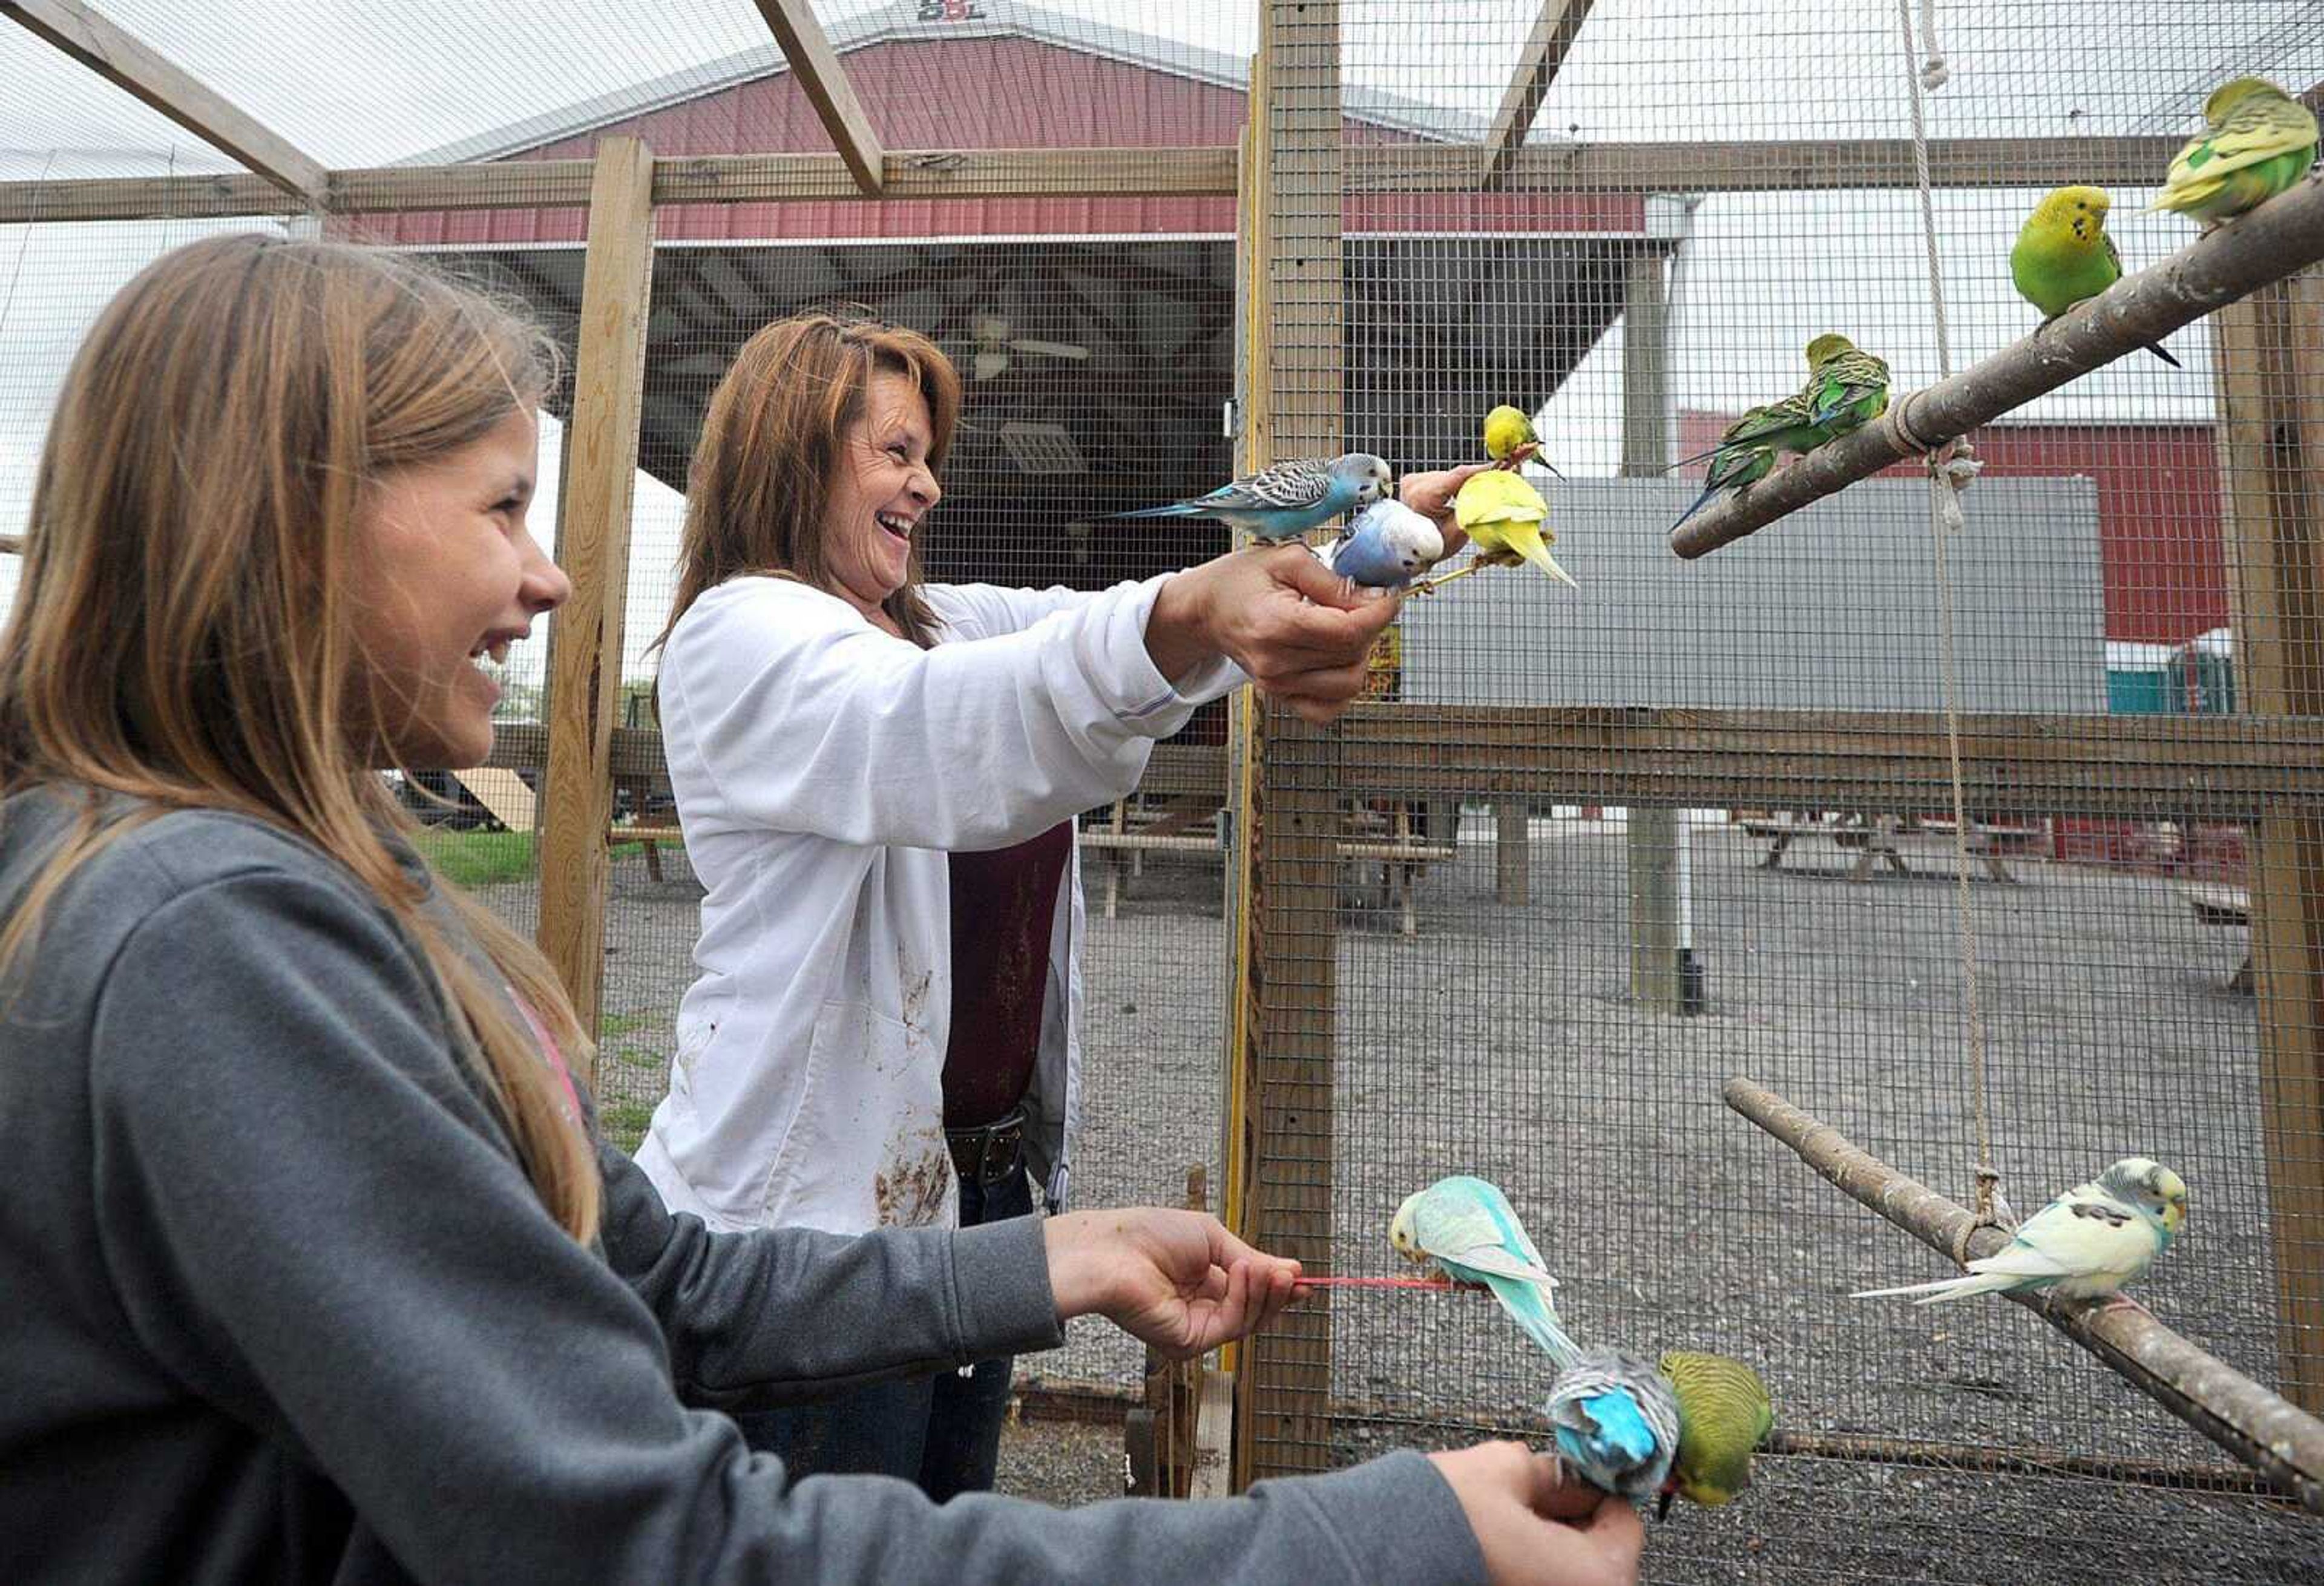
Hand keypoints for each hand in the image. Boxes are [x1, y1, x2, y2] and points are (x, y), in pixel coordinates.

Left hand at [1042, 1208, 1303, 1358]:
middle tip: (1293, 1274)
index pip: (1249, 1292)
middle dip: (1276, 1291)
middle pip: (1255, 1311)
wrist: (1112, 1251)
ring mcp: (1195, 1328)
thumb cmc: (1149, 1235)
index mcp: (1203, 1283)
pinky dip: (1244, 1298)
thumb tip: (1292, 1270)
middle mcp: (1201, 1309)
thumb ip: (1251, 1259)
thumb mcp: (1212, 1239)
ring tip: (1266, 1268)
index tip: (1303, 1279)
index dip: (1277, 1287)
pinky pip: (1231, 1325)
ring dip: (1263, 1292)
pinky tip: (1244, 1273)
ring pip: (1249, 1321)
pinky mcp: (1189, 1343)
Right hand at [1147, 544, 1400, 724]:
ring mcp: (1278, 685)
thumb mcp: (1286, 560)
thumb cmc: (1241, 581)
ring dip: (1359, 656)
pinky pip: (1328, 709)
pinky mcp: (1282, 697)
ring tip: (1346, 630)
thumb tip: (1374, 598)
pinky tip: (1335, 660)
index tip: (1388, 595)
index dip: (1379, 613)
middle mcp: (1275, 663)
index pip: (1347, 631)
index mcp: (1275, 624)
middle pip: (1352, 655)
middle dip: (1370, 627)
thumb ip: (1333, 581)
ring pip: (1349, 685)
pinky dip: (1342, 688)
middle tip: (1362, 603)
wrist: (1208, 610)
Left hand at [1398, 463, 1491, 557]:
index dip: (1482, 470)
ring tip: (1479, 493)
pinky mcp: (1413, 481)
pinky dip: (1452, 486)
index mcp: (1423, 495)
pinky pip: (1440, 479)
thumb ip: (1475, 512)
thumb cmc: (1431, 546)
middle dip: (1476, 479)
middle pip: (1454, 475)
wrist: (1405, 550)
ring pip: (1449, 476)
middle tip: (1498, 480)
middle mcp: (1414, 483)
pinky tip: (1460, 496)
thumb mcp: (1458, 532)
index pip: (1459, 475)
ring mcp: (1412, 480)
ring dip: (1463, 484)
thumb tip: (1495, 497)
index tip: (1502, 466)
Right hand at [1429, 1443, 1644, 1585]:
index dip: (1595, 1488)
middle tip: (1536, 1496)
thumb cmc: (1449, 1517)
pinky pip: (1540, 1580)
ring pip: (1567, 1571)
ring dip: (1549, 1547)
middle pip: (1598, 1554)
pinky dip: (1529, 1566)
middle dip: (1572, 1522)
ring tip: (1509, 1522)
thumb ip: (1548, 1472)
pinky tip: (1497, 1547)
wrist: (1386, 1549)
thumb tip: (1557, 1474)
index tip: (1573, 1476)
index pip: (1624, 1520)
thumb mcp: (1507, 1469)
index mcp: (1599, 1575)